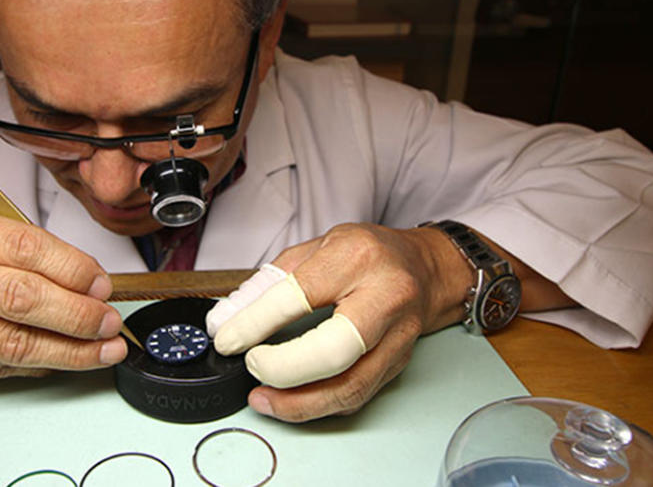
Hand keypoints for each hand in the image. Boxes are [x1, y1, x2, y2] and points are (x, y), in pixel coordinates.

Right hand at [0, 204, 126, 376]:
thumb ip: (21, 247)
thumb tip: (87, 283)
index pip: (22, 246)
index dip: (72, 268)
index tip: (102, 284)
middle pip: (18, 298)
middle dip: (77, 314)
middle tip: (110, 322)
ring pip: (11, 343)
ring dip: (69, 351)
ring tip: (104, 350)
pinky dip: (39, 365)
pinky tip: (65, 359)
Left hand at [208, 223, 469, 421]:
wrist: (426, 269)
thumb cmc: (370, 254)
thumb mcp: (315, 248)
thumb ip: (267, 283)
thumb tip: (226, 320)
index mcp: (357, 257)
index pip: (299, 296)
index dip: (255, 323)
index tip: (227, 338)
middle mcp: (385, 297)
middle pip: (333, 351)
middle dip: (282, 368)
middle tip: (252, 365)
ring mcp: (398, 336)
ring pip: (349, 386)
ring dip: (298, 402)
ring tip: (262, 398)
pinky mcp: (398, 364)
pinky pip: (356, 396)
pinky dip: (318, 405)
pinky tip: (291, 401)